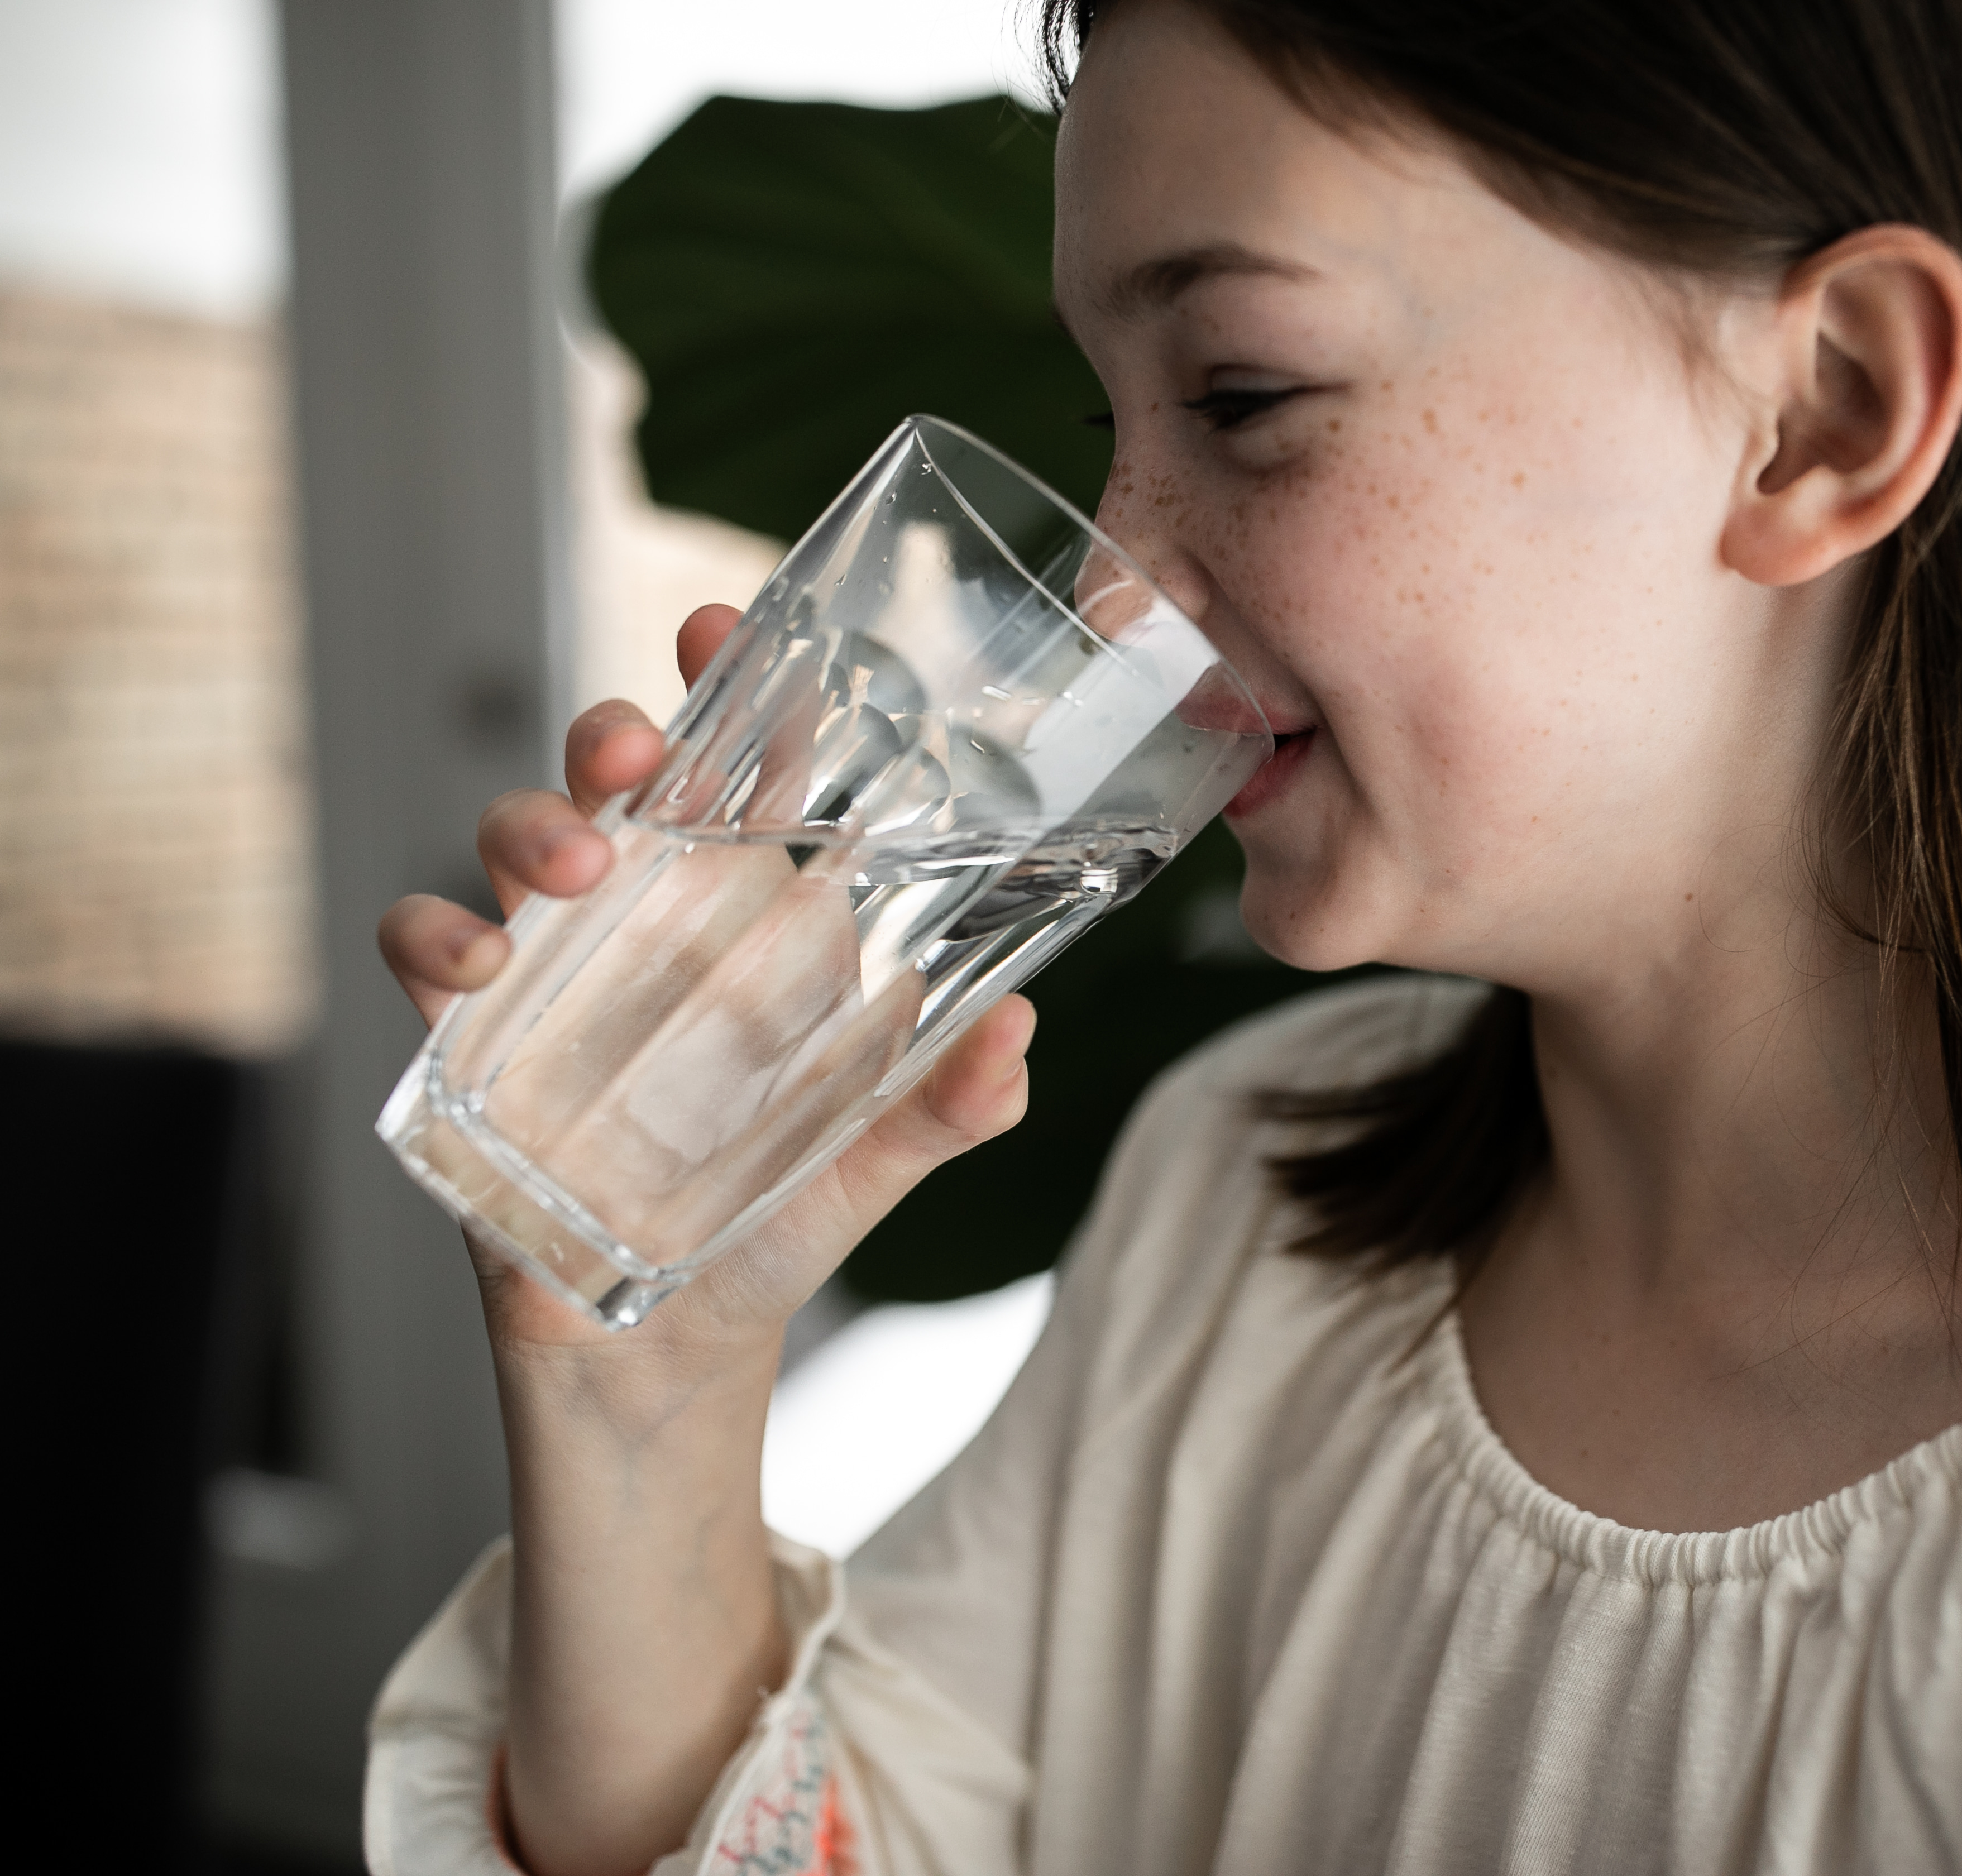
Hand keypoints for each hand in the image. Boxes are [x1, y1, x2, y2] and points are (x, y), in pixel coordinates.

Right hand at [375, 604, 1034, 1368]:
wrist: (678, 1343)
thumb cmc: (779, 1218)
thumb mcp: (883, 1159)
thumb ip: (954, 1101)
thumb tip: (1018, 1034)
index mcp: (753, 916)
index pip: (741, 769)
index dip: (729, 685)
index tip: (725, 624)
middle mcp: (652, 918)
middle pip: (614, 774)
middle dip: (615, 730)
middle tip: (640, 750)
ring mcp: (556, 968)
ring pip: (515, 836)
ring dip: (535, 823)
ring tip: (583, 862)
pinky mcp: (471, 1036)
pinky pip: (423, 946)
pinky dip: (436, 935)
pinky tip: (479, 962)